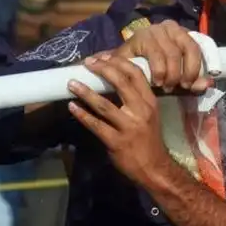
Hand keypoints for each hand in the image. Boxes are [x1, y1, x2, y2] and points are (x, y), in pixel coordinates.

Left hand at [67, 54, 170, 184]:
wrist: (154, 168)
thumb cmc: (149, 138)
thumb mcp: (149, 114)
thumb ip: (135, 97)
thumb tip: (112, 78)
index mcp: (149, 101)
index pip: (136, 74)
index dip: (118, 62)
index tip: (103, 56)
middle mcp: (140, 111)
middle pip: (120, 83)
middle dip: (102, 70)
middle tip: (87, 63)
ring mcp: (128, 127)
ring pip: (104, 105)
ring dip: (85, 92)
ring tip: (71, 83)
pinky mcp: (116, 142)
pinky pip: (96, 125)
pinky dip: (82, 115)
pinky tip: (72, 107)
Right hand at [114, 20, 208, 93]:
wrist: (119, 68)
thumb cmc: (150, 72)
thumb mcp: (174, 76)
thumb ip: (192, 81)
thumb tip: (208, 84)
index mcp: (180, 32)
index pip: (196, 46)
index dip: (195, 67)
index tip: (190, 84)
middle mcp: (169, 26)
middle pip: (187, 48)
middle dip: (184, 72)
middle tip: (177, 87)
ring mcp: (154, 30)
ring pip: (172, 53)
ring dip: (171, 74)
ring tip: (165, 86)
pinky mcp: (140, 36)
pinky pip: (156, 54)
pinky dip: (159, 70)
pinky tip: (156, 81)